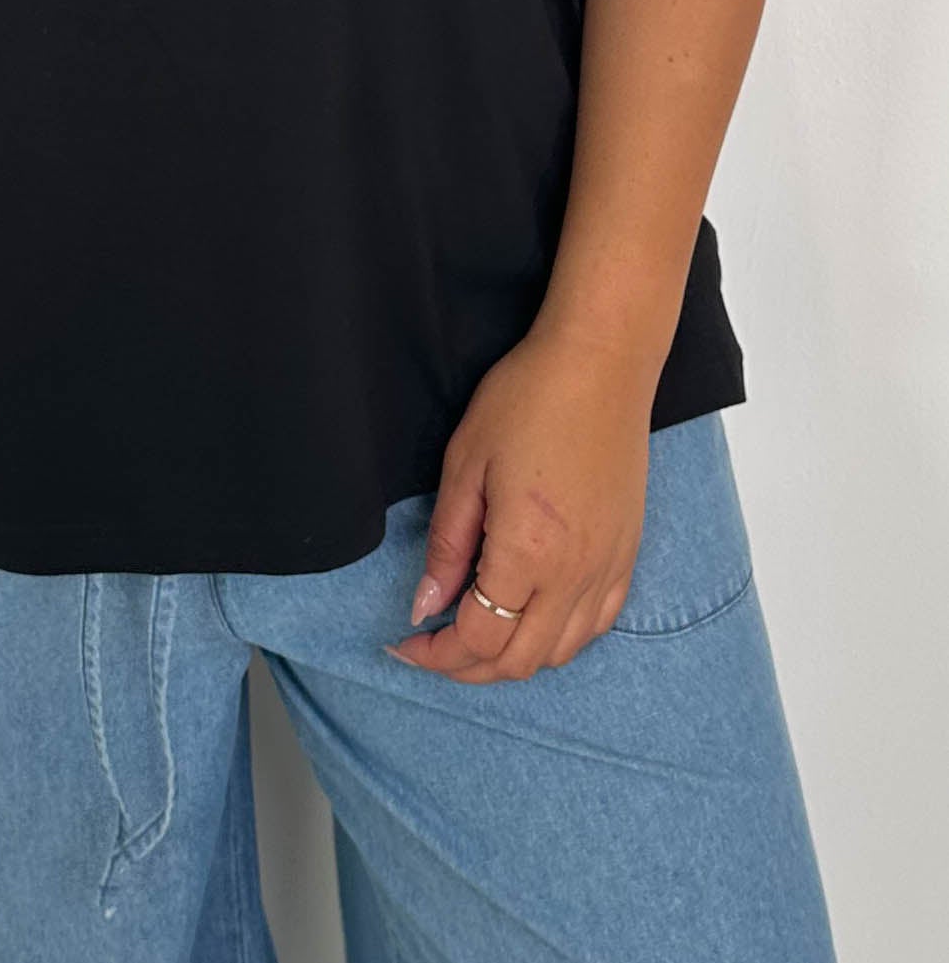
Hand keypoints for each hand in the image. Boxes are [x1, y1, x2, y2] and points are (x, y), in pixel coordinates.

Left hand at [385, 323, 657, 683]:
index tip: (405, 642)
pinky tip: (531, 618)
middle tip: (431, 647)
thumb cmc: (528, 400)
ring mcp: (607, 568)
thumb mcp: (466, 464)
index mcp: (527, 554)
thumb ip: (447, 544)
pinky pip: (596, 625)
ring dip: (512, 658)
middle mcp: (574, 575)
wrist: (601, 365)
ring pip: (559, 652)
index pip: (478, 638)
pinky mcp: (627, 553)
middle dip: (467, 667)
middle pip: (518, 661)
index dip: (435, 653)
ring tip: (475, 635)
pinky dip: (559, 639)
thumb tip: (424, 605)